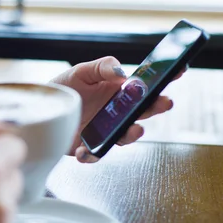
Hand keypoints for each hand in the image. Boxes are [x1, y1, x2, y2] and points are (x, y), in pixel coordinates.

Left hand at [51, 56, 182, 162]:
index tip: (180, 69)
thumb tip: (122, 71)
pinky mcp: (90, 147)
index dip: (167, 77)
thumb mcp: (81, 71)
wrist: (41, 109)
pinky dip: (92, 155)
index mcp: (119, 91)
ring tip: (134, 128)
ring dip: (133, 134)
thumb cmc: (65, 88)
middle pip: (145, 111)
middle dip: (158, 107)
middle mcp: (118, 112)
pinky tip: (84, 151)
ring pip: (127, 136)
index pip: (148, 85)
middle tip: (165, 101)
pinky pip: (96, 154)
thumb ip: (101, 67)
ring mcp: (107, 131)